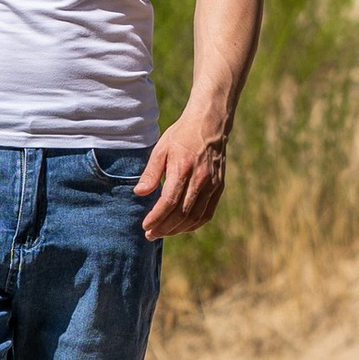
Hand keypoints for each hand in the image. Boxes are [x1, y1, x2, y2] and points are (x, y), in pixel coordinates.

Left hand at [134, 114, 228, 240]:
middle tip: (150, 234)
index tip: (145, 226)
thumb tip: (139, 193)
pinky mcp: (219, 187)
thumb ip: (151, 173)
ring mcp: (212, 185)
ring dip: (177, 229)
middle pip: (182, 214)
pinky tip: (181, 228)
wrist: (209, 125)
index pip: (169, 202)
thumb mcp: (160, 149)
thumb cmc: (181, 136)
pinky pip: (207, 213)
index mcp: (183, 169)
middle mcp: (200, 179)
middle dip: (164, 228)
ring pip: (195, 217)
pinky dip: (193, 225)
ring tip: (162, 233)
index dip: (156, 217)